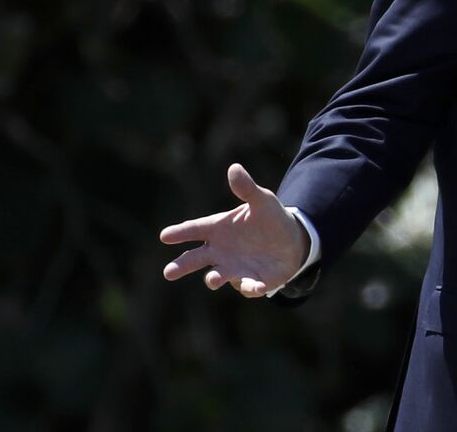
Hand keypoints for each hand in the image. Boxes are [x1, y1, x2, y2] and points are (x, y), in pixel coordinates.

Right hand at [160, 164, 310, 297]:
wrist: (293, 240)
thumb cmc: (269, 218)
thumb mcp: (262, 200)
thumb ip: (247, 189)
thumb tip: (234, 168)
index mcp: (218, 228)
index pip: (195, 229)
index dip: (180, 232)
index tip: (164, 236)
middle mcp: (220, 251)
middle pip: (195, 259)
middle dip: (182, 266)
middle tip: (168, 272)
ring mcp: (234, 268)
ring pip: (218, 276)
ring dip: (214, 278)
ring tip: (211, 280)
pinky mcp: (253, 281)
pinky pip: (249, 287)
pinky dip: (250, 288)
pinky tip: (257, 287)